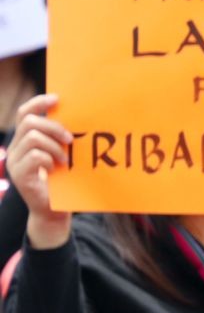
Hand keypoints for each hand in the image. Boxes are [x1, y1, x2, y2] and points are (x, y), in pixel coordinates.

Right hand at [7, 94, 73, 248]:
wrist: (54, 213)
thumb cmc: (63, 183)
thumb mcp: (63, 156)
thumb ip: (62, 140)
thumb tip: (78, 119)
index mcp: (25, 141)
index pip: (25, 113)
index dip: (39, 103)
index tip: (58, 99)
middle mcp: (16, 149)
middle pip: (29, 122)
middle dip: (53, 127)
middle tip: (71, 139)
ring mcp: (15, 162)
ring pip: (32, 137)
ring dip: (54, 146)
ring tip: (65, 159)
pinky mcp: (20, 175)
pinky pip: (35, 156)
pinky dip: (50, 159)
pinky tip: (59, 168)